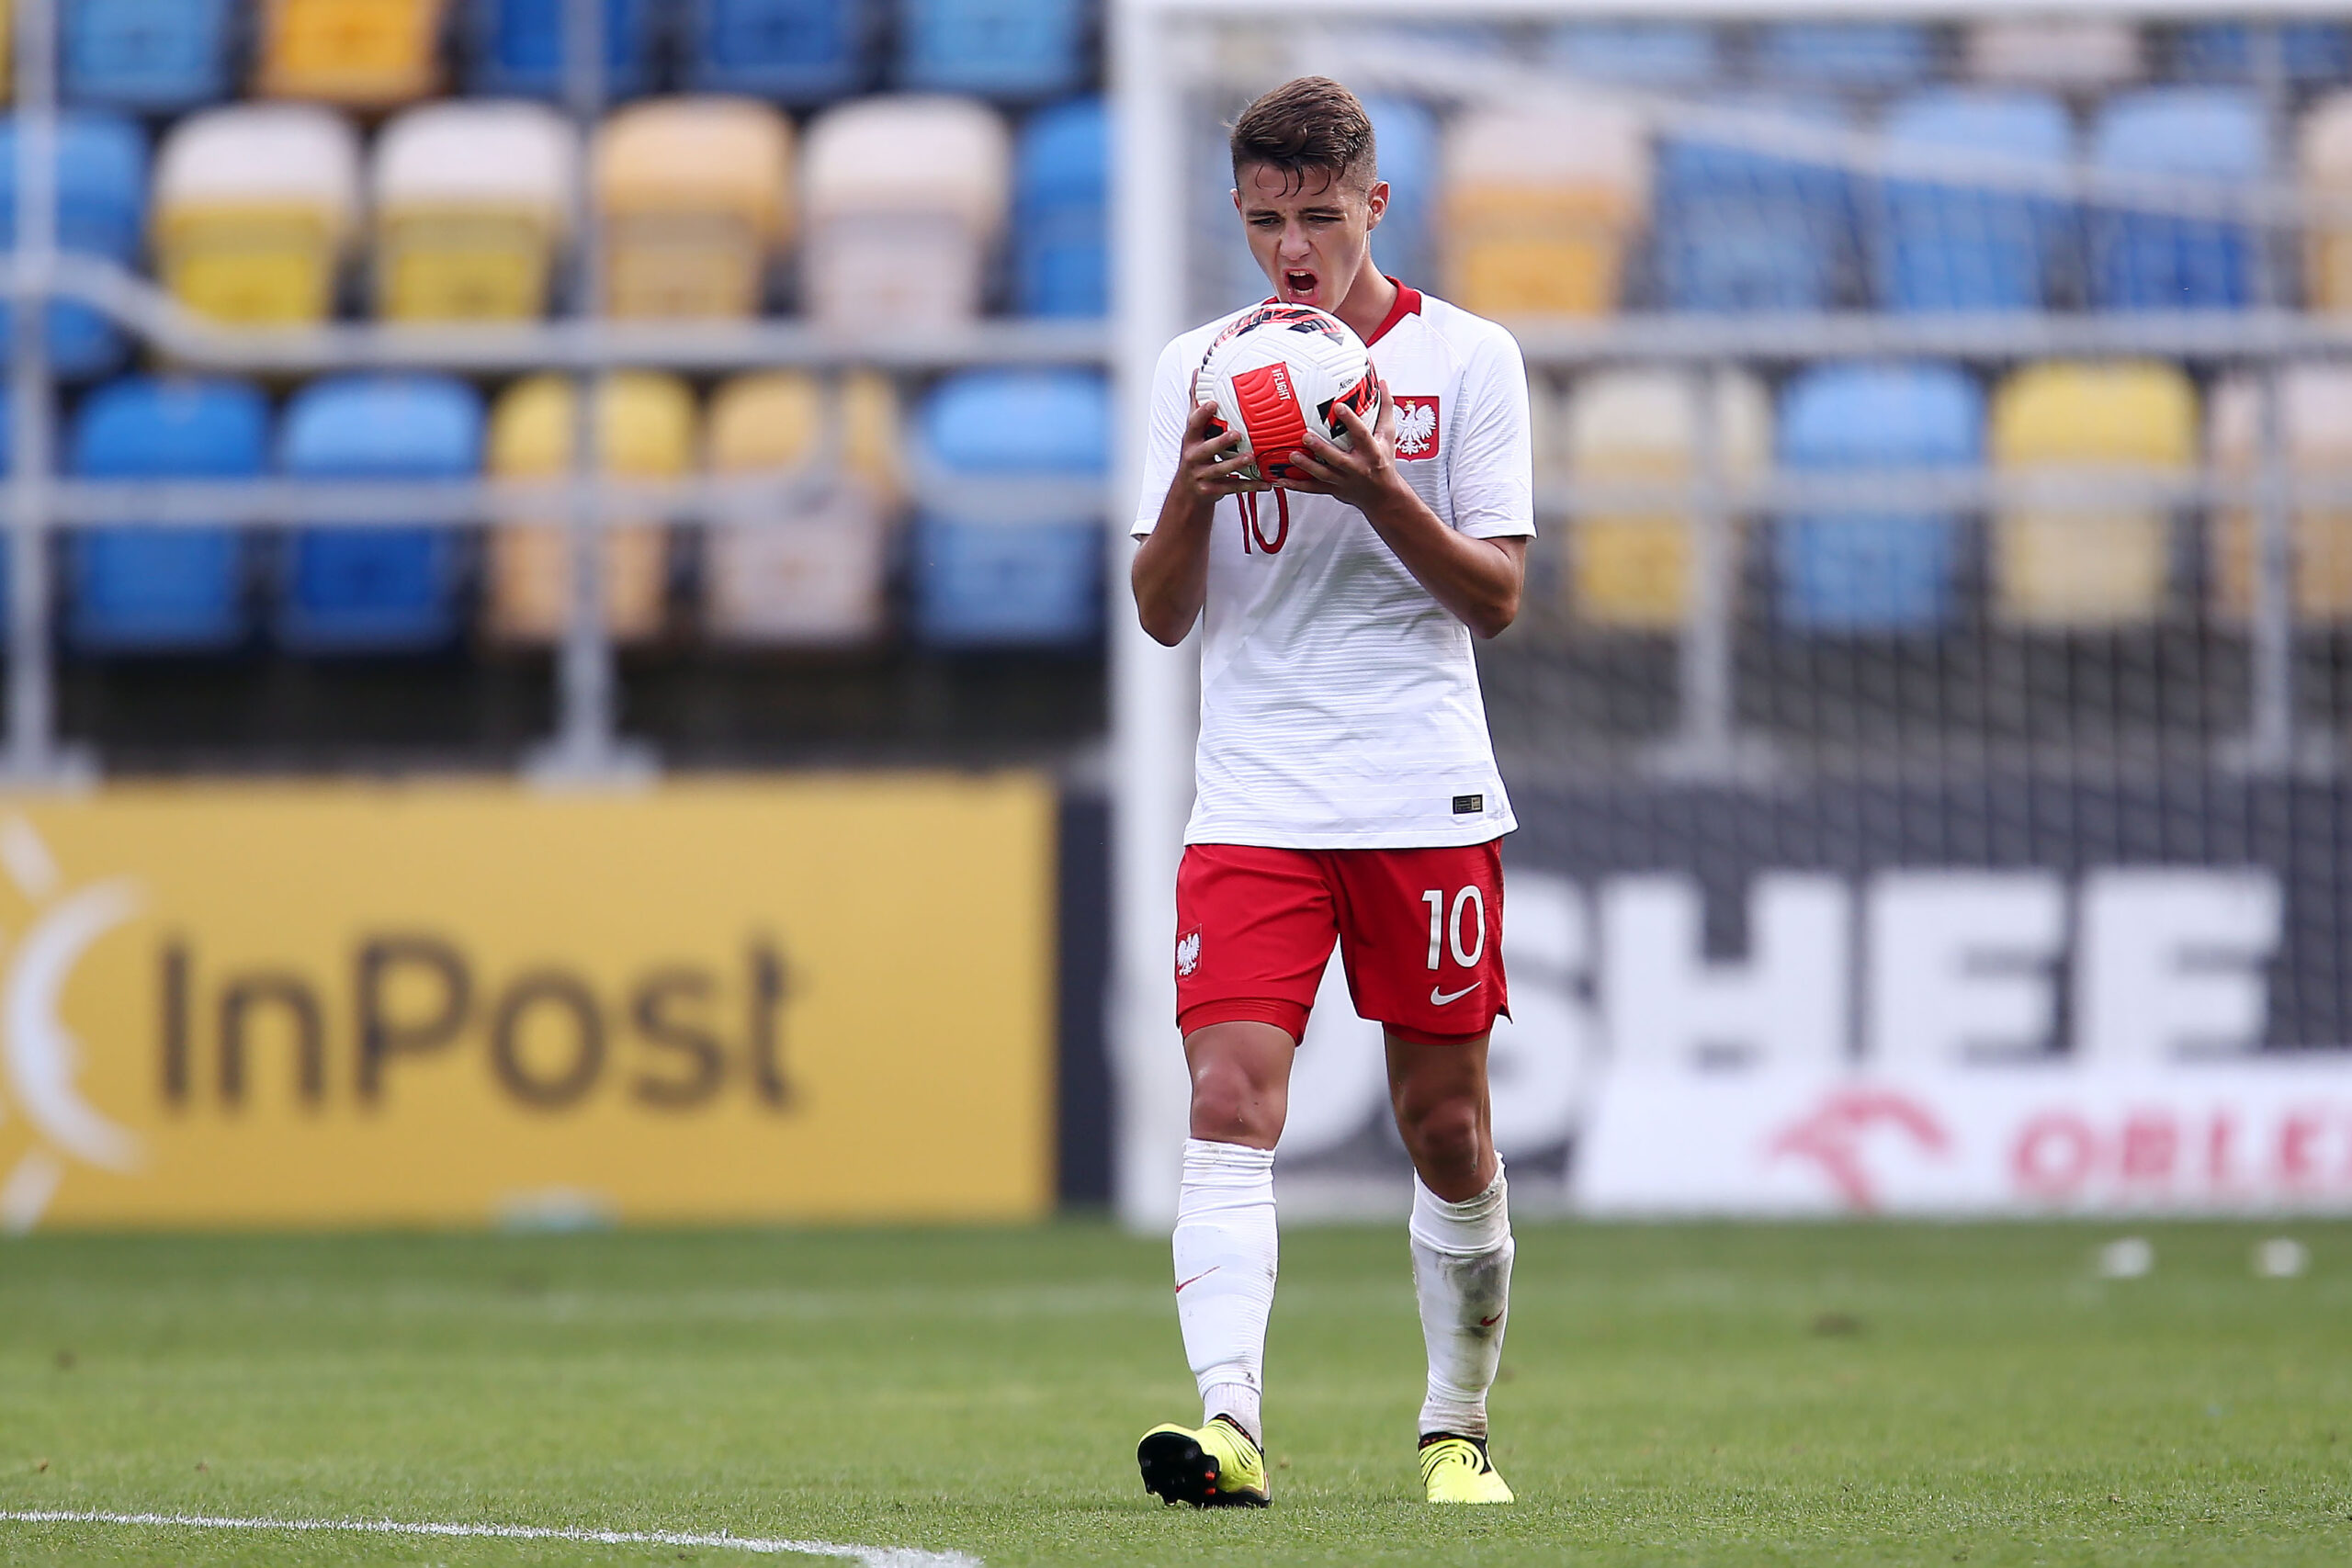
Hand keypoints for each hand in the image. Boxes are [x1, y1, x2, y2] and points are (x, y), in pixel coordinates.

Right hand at [1177, 399, 1271, 501]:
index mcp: (1191, 440)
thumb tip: (1198, 372)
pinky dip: (1250, 486)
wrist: (1187, 491)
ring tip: (1252, 457)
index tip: (1213, 403)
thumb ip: (1196, 404)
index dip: (1202, 414)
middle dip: (1221, 442)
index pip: (1193, 425)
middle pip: (1206, 449)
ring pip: (1220, 470)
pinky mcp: (1213, 490)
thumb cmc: (1194, 456)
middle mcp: (1194, 457)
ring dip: (1237, 464)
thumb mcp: (1192, 432)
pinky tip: (1265, 483)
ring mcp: (1203, 475)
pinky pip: (1233, 487)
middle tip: (1237, 434)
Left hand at [1278, 378, 1403, 510]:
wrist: (1382, 495)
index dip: (1350, 421)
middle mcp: (1357, 468)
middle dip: (1322, 449)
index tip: (1338, 407)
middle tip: (1306, 436)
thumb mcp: (1388, 435)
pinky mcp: (1333, 489)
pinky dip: (1297, 485)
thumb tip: (1382, 383)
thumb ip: (1385, 409)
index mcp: (1372, 453)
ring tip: (1292, 455)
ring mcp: (1343, 480)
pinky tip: (1283, 480)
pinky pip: (1313, 488)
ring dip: (1306, 466)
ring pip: (1323, 475)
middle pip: (1338, 459)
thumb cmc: (1383, 462)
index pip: (1362, 435)